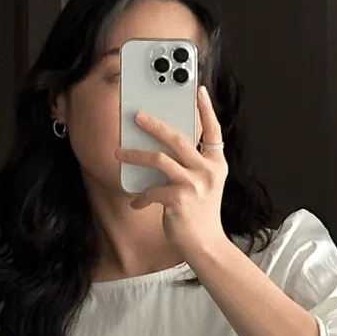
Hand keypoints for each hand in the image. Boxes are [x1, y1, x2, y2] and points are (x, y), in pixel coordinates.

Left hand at [114, 85, 227, 258]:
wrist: (206, 244)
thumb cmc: (201, 215)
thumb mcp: (205, 186)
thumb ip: (192, 167)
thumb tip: (162, 151)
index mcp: (217, 164)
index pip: (213, 131)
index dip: (206, 110)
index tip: (198, 90)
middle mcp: (208, 170)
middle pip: (177, 138)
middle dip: (154, 125)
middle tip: (137, 116)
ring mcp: (194, 184)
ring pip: (159, 159)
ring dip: (135, 155)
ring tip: (119, 154)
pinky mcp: (178, 199)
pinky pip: (152, 189)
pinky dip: (141, 196)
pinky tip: (137, 203)